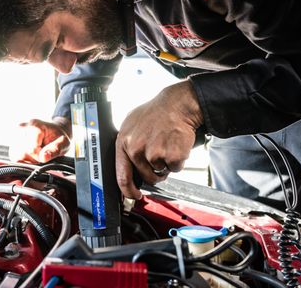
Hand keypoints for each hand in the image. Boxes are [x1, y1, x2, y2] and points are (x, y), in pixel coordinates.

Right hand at [9, 117, 70, 162]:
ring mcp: (15, 133)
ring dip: (27, 159)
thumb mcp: (63, 143)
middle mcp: (22, 127)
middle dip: (33, 159)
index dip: (40, 157)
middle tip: (42, 153)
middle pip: (22, 153)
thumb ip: (54, 150)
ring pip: (16, 156)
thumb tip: (44, 157)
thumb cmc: (58, 137)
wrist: (54, 130)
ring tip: (37, 152)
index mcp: (35, 126)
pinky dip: (23, 158)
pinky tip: (31, 153)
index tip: (46, 154)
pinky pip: (14, 155)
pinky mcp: (12, 140)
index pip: (32, 149)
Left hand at [116, 80, 203, 198]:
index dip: (128, 190)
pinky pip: (175, 168)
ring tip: (167, 144)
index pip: (121, 176)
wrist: (177, 104)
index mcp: (124, 142)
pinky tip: (175, 144)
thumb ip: (127, 145)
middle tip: (160, 155)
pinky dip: (178, 160)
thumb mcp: (131, 125)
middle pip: (146, 176)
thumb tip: (125, 167)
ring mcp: (153, 153)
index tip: (134, 195)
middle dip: (155, 172)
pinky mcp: (170, 156)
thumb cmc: (156, 113)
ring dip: (166, 164)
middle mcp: (136, 149)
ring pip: (161, 172)